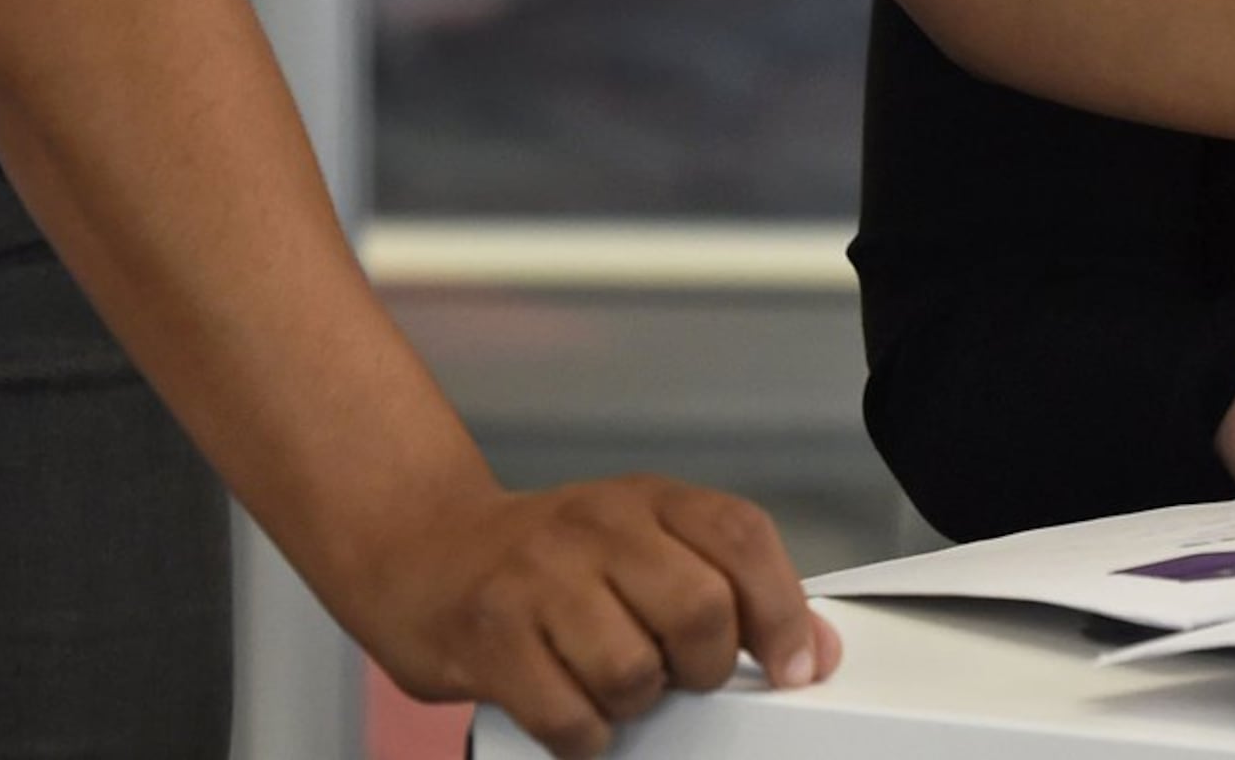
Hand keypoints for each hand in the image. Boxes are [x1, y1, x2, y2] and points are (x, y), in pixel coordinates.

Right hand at [351, 475, 842, 757]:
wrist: (422, 549)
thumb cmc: (544, 559)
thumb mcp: (640, 545)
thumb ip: (728, 586)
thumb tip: (813, 651)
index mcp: (646, 499)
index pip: (741, 537)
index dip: (784, 609)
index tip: (795, 665)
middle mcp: (595, 526)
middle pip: (700, 610)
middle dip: (704, 666)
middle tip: (679, 674)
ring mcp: (538, 579)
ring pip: (635, 673)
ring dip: (634, 703)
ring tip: (609, 682)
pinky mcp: (491, 639)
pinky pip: (573, 721)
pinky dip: (584, 735)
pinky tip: (568, 705)